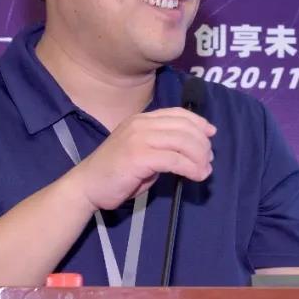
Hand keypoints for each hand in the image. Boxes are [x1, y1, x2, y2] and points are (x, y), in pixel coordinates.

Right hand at [72, 108, 215, 209]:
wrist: (87, 185)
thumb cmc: (115, 173)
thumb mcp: (141, 152)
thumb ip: (163, 146)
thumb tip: (192, 152)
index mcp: (142, 119)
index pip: (177, 113)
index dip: (198, 122)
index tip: (211, 133)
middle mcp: (141, 124)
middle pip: (184, 127)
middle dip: (202, 144)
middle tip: (208, 160)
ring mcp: (139, 138)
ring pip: (183, 141)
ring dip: (200, 157)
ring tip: (204, 170)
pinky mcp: (139, 156)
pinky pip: (175, 159)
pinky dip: (191, 168)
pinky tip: (196, 176)